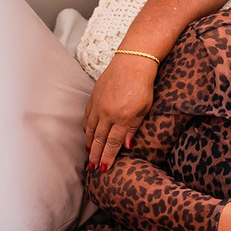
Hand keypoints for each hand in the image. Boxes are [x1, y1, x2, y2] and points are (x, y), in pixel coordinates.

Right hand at [82, 53, 155, 169]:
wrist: (132, 62)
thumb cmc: (143, 85)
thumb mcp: (144, 108)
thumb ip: (134, 127)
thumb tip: (127, 146)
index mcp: (123, 118)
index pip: (112, 143)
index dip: (107, 157)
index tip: (104, 169)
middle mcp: (108, 113)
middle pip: (99, 139)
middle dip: (96, 155)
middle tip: (92, 168)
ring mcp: (99, 105)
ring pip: (91, 129)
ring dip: (89, 144)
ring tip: (88, 155)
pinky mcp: (94, 96)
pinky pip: (87, 116)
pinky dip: (86, 127)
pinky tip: (86, 134)